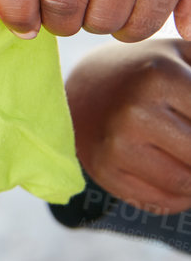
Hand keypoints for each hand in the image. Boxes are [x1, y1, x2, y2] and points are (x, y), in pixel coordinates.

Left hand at [0, 0, 190, 39]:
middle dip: (59, 23)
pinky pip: (143, 22)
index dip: (15, 10)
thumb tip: (15, 22)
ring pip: (104, 19)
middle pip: (62, 2)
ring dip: (97, 25)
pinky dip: (131, 28)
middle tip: (66, 12)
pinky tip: (128, 3)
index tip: (23, 25)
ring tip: (97, 1)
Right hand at [67, 39, 190, 212]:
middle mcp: (135, 112)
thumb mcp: (184, 58)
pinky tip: (172, 171)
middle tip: (189, 138)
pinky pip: (163, 201)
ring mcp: (117, 145)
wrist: (79, 90)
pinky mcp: (105, 171)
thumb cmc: (147, 72)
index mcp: (160, 76)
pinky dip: (180, 196)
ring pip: (186, 186)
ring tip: (186, 156)